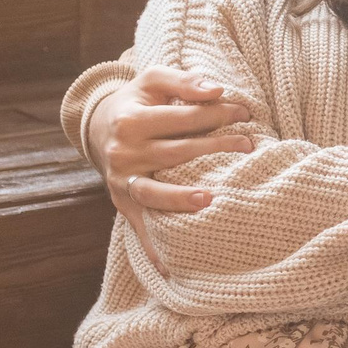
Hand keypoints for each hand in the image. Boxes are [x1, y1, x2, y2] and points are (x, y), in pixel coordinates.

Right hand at [87, 65, 255, 246]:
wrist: (98, 127)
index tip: (245, 114)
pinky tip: (170, 267)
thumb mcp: (153, 80)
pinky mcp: (121, 203)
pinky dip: (152, 247)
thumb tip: (217, 90)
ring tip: (210, 200)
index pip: (182, 118)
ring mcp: (121, 182)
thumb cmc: (137, 101)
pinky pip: (139, 226)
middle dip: (214, 148)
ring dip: (182, 199)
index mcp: (131, 120)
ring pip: (154, 193)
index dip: (216, 114)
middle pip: (175, 153)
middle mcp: (123, 152)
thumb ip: (184, 80)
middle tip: (249, 146)